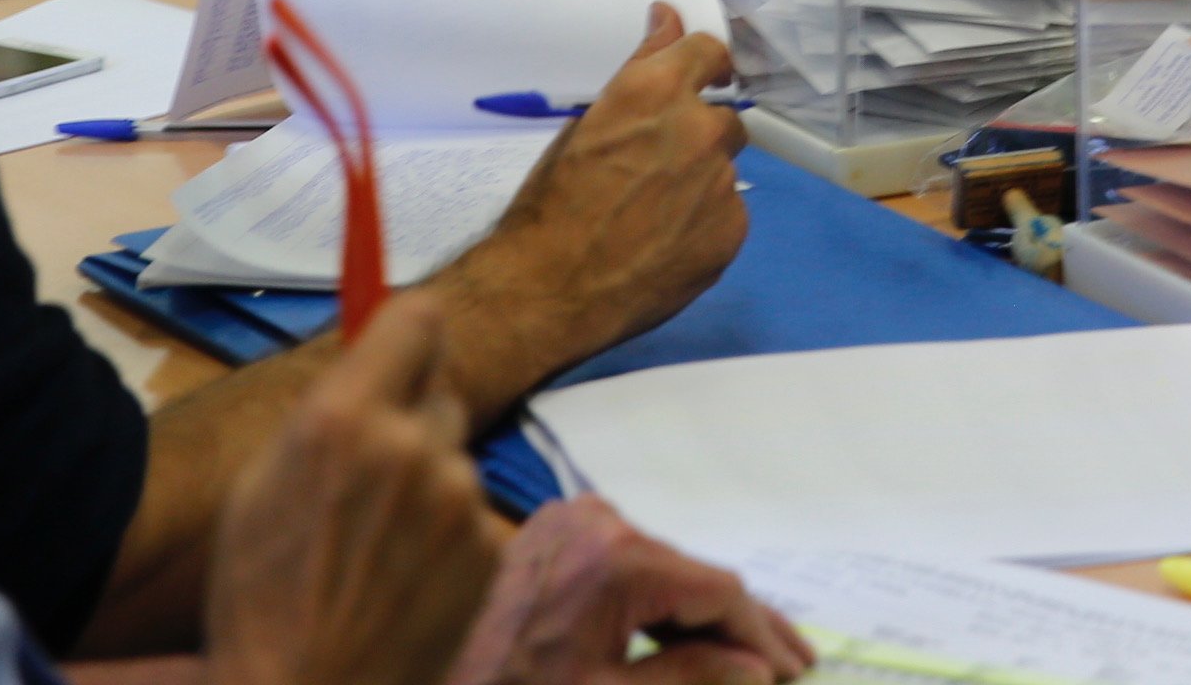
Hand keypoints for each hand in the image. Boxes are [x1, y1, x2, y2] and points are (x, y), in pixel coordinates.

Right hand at [203, 295, 498, 684]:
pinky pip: (472, 513)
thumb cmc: (259, 599)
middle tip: (372, 473)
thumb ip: (326, 415)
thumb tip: (369, 361)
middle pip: (439, 387)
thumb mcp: (260, 487)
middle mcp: (413, 444)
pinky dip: (448, 535)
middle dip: (411, 414)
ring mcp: (461, 496)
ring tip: (377, 547)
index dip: (405, 332)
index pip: (417, 316)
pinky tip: (406, 579)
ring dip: (428, 480)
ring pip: (453, 455)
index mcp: (342, 418)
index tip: (396, 349)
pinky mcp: (491, 545)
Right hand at [431, 9, 747, 414]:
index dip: (705, 64)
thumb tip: (667, 17)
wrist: (548, 290)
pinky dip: (703, 226)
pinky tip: (663, 248)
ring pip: (722, 173)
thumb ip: (641, 70)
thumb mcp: (585, 126)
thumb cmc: (550, 204)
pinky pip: (726, 217)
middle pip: (723, 119)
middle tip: (657, 169)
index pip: (710, 52)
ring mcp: (721, 183)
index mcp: (656, 92)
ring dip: (700, 184)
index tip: (703, 76)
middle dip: (698, 137)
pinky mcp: (732, 232)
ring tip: (653, 218)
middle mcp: (699, 128)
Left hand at [447, 497, 811, 684]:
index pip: (716, 590)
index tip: (795, 671)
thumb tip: (756, 671)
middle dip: (739, 626)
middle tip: (795, 662)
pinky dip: (655, 605)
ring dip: (700, 616)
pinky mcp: (546, 536)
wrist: (395, 683)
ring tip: (750, 654)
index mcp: (614, 556)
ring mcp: (567, 523)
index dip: (761, 635)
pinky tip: (686, 634)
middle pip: (691, 575)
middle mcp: (594, 521)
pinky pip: (622, 567)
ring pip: (660, 571)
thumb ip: (690, 679)